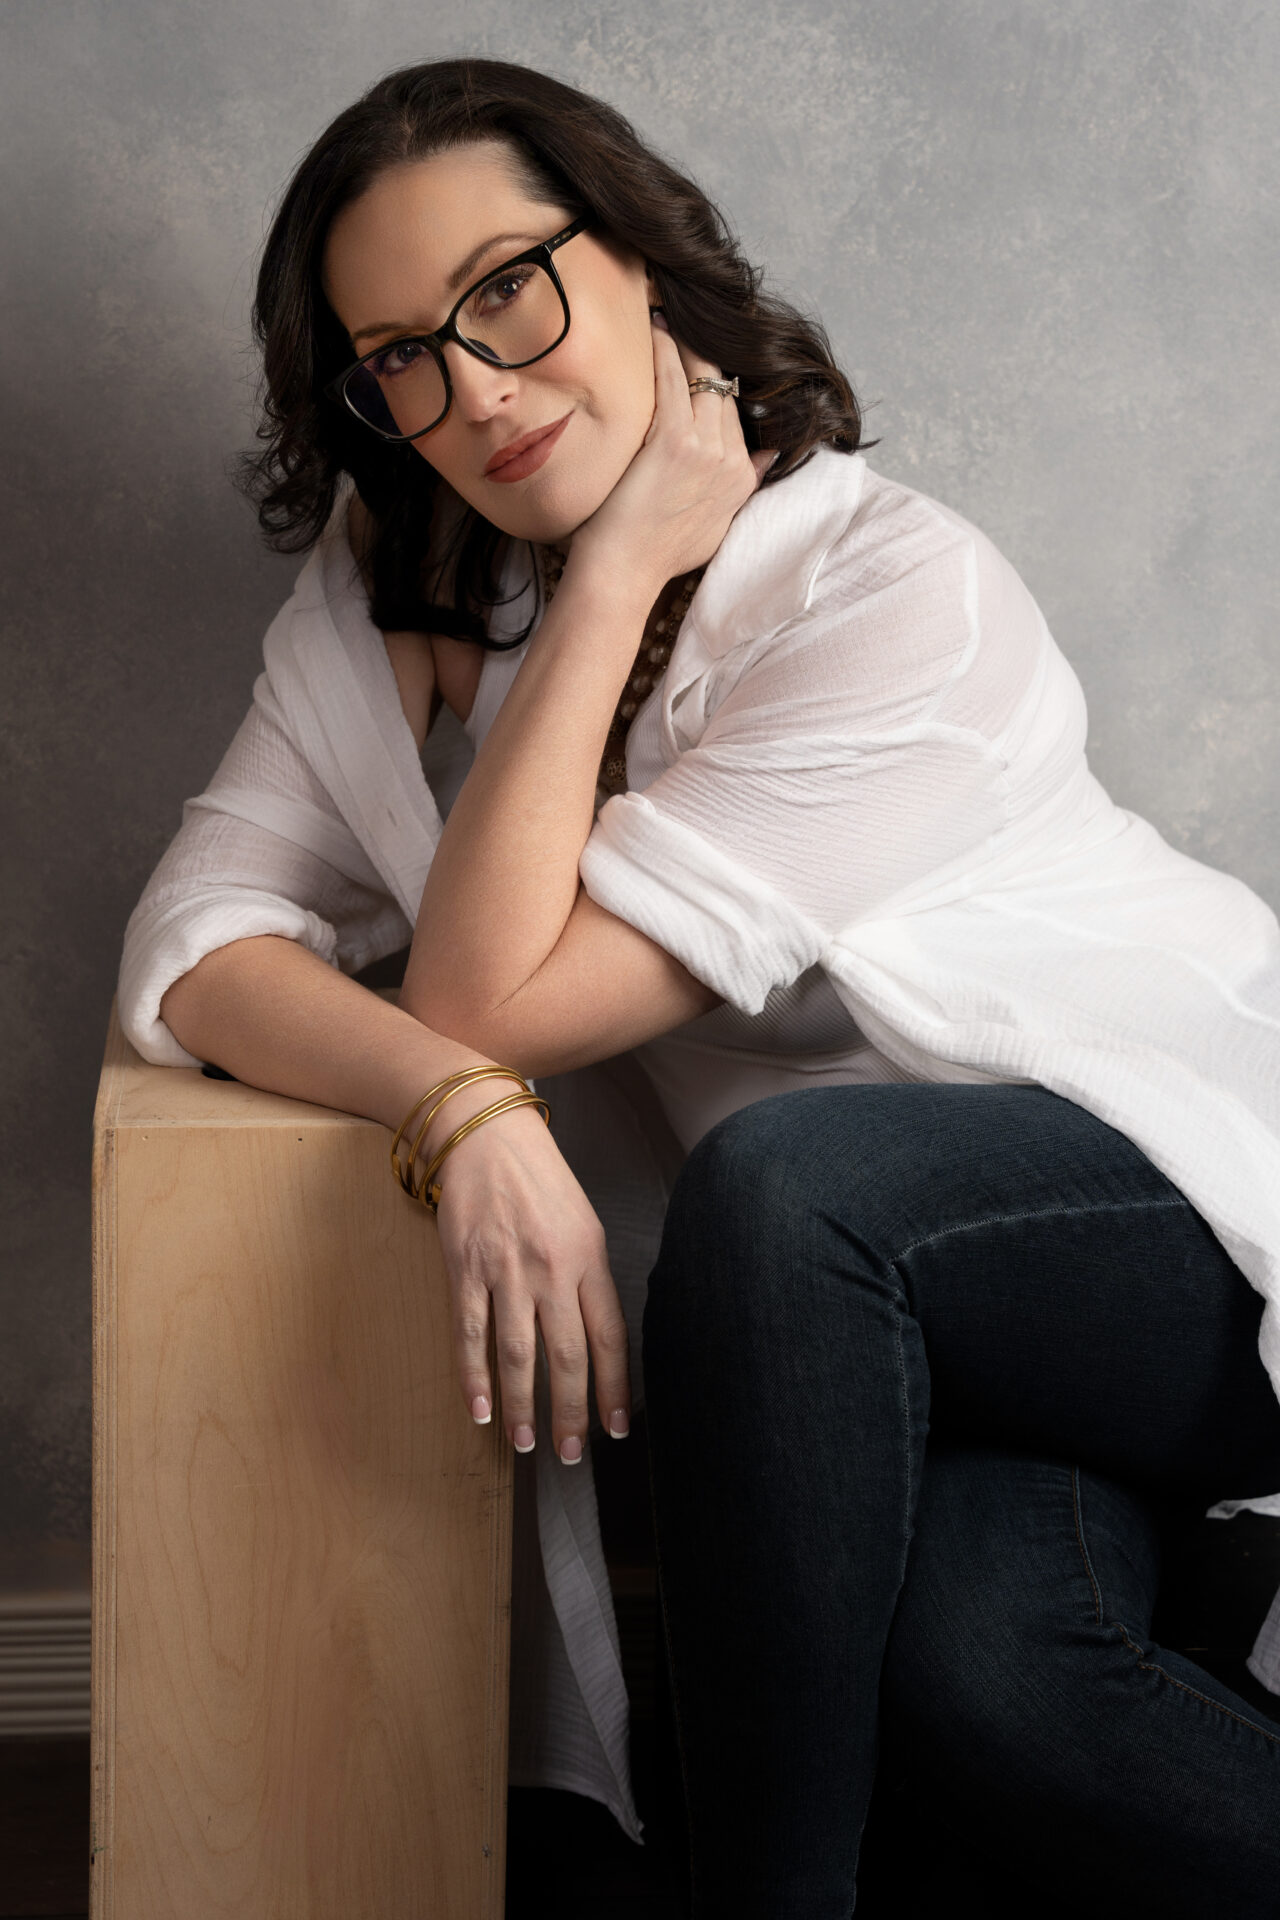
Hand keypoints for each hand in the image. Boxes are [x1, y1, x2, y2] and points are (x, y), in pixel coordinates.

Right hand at [425, 1090, 631, 1462]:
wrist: (485, 1134)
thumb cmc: (539, 1179)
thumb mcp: (583, 1223)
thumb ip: (589, 1279)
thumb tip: (596, 1340)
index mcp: (589, 1258)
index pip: (608, 1337)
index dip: (614, 1389)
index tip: (617, 1429)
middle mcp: (552, 1269)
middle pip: (567, 1356)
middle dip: (570, 1413)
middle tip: (569, 1454)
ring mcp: (506, 1270)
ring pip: (519, 1355)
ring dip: (523, 1406)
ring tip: (525, 1443)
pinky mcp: (465, 1269)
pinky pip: (471, 1334)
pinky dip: (475, 1377)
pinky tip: (481, 1409)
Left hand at [568, 314, 777, 595]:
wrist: (625, 573)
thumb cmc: (655, 554)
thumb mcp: (715, 525)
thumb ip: (742, 487)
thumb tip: (765, 458)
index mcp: (742, 479)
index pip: (736, 412)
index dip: (717, 382)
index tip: (700, 356)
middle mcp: (732, 461)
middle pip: (724, 390)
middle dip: (704, 355)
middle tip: (680, 319)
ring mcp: (707, 450)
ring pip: (705, 378)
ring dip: (685, 342)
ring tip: (664, 315)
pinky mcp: (675, 442)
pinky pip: (675, 381)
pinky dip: (665, 350)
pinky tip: (653, 328)